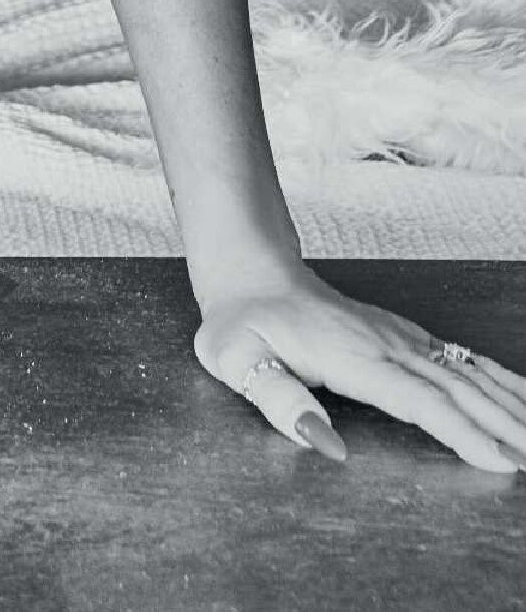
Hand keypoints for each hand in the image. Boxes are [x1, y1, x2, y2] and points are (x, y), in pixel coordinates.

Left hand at [197, 262, 525, 470]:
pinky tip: (520, 396)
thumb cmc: (240, 322)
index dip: (458, 430)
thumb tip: (328, 445)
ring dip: (507, 403)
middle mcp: (383, 343)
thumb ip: (278, 400)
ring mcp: (397, 336)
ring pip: (464, 372)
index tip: (496, 460)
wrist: (251, 273)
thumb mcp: (234, 359)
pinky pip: (459, 359)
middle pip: (454, 387)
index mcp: (350, 355)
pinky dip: (496, 379)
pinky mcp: (402, 336)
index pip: (415, 398)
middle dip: (501, 424)